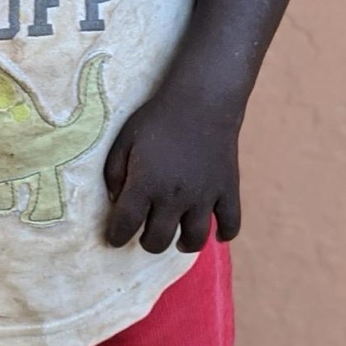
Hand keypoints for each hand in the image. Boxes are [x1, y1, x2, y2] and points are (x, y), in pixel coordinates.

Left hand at [103, 93, 241, 253]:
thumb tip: (116, 201)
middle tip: (145, 236)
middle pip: (158, 240)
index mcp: (145, 183)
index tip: (114, 239)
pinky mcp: (227, 190)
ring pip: (194, 239)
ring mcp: (204, 196)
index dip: (116, 237)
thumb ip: (114, 172)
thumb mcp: (125, 140)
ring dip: (183, 245)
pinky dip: (225, 234)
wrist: (201, 101)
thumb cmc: (157, 118)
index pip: (125, 224)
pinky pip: (231, 224)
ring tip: (176, 241)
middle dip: (147, 243)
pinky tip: (216, 233)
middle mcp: (174, 196)